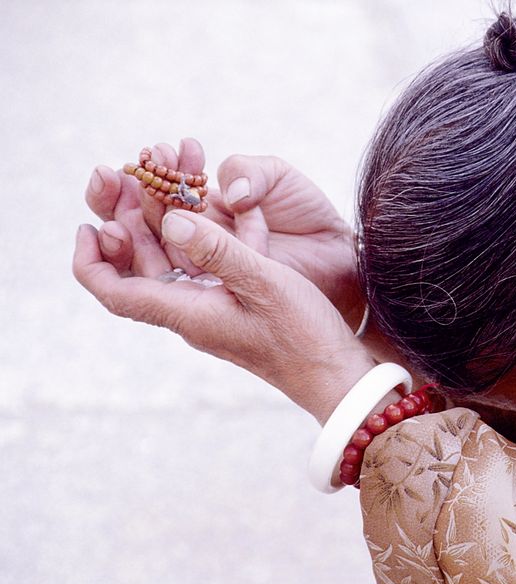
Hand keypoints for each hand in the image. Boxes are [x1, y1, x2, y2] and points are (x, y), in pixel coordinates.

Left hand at [85, 140, 363, 325]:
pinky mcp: (233, 309)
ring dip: (161, 227)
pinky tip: (210, 213)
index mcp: (189, 313)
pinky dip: (196, 239)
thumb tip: (170, 218)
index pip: (116, 291)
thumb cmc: (305, 335)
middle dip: (127, 226)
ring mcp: (212, 313)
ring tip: (163, 187)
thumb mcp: (265, 283)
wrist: (336, 376)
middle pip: (139, 272)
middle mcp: (192, 315)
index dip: (91, 260)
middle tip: (128, 183)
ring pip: (170, 267)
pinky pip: (200, 270)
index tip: (88, 225)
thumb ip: (218, 250)